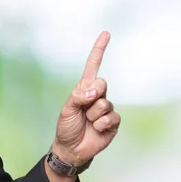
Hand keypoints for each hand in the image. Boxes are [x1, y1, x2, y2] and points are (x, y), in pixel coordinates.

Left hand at [53, 32, 120, 165]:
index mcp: (84, 88)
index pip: (93, 66)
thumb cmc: (66, 127)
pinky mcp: (113, 122)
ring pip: (105, 104)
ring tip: (87, 122)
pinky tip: (96, 130)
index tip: (106, 33)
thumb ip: (78, 96)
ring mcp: (106, 109)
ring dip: (93, 115)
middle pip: (102, 83)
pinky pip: (111, 118)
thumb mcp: (67, 109)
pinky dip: (100, 125)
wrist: (71, 148)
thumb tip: (95, 91)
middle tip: (84, 108)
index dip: (99, 50)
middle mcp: (97, 96)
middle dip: (92, 95)